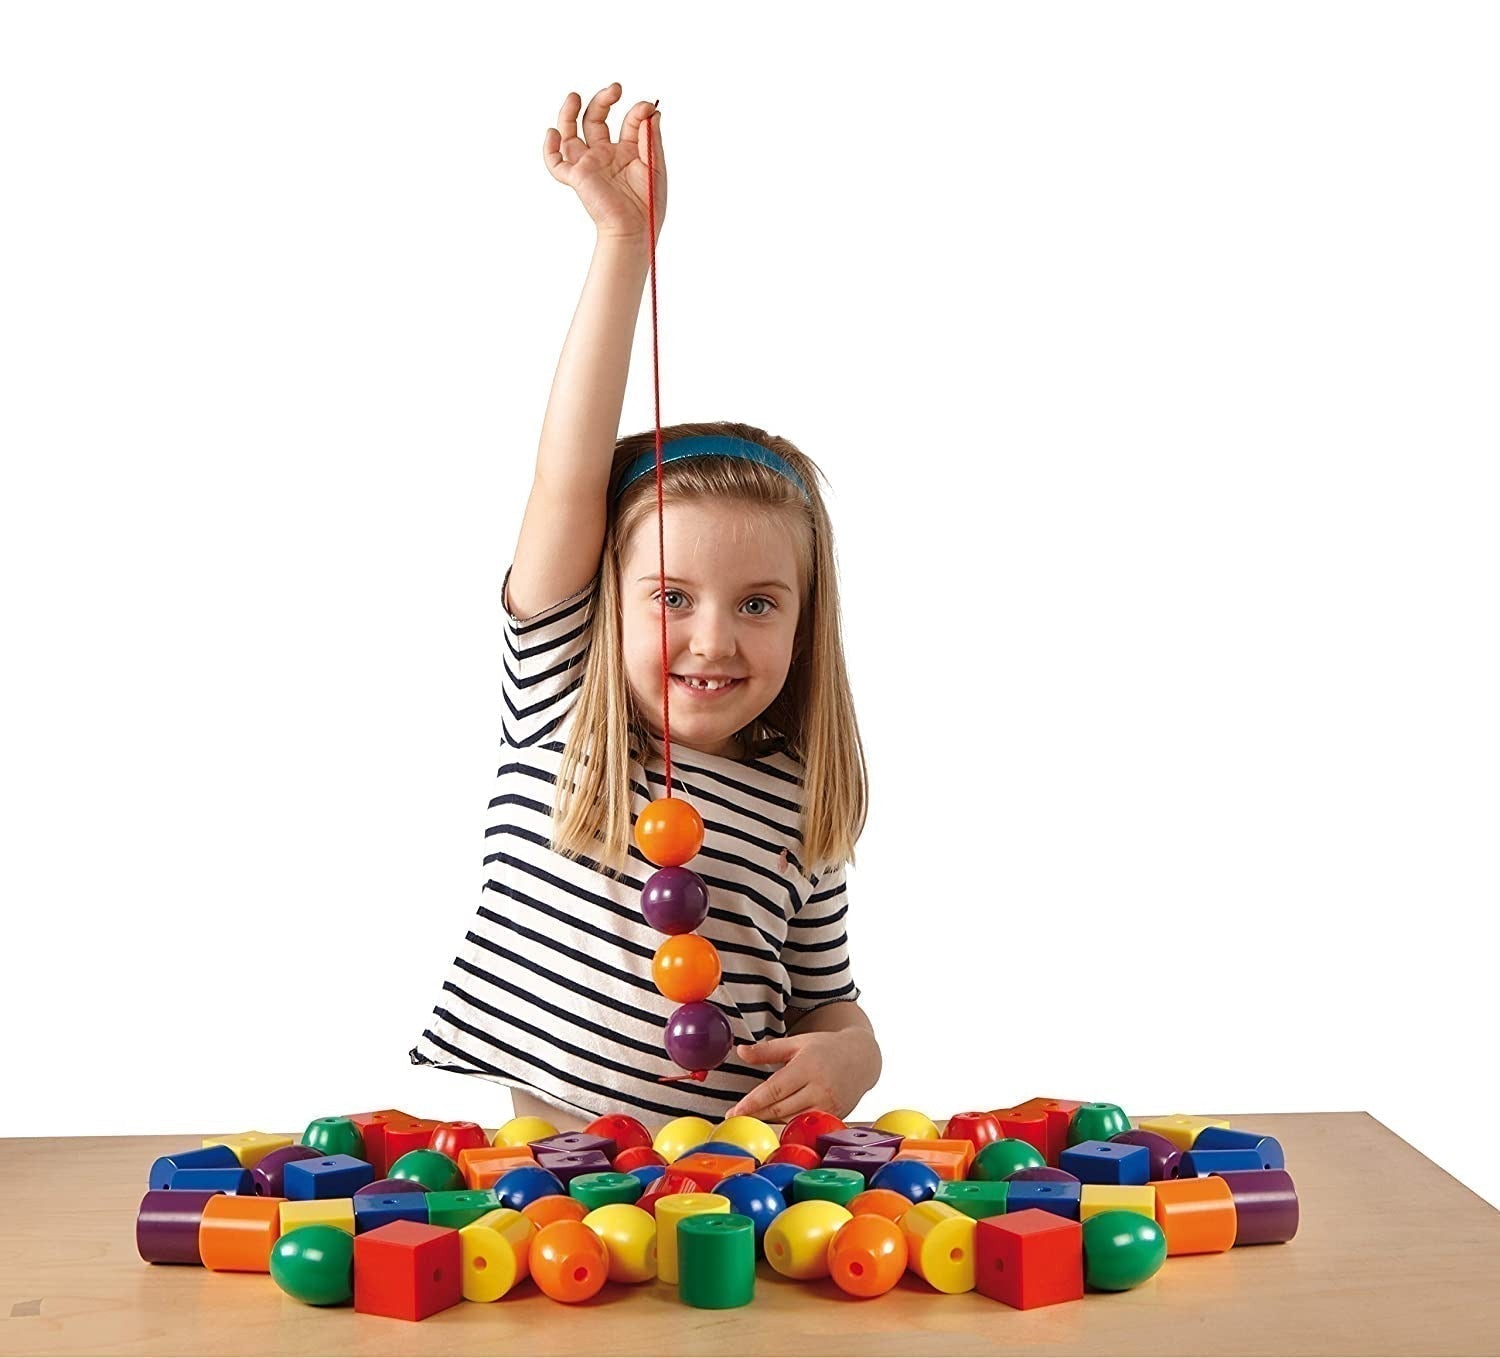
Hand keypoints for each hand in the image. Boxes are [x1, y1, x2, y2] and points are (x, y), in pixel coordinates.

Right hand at [543, 83, 665, 242]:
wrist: (636, 231)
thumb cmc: (648, 205)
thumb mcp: (654, 165)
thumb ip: (651, 138)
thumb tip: (651, 109)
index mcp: (626, 151)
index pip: (627, 122)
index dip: (636, 111)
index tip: (646, 107)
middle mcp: (605, 154)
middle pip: (595, 119)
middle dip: (602, 101)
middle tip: (614, 88)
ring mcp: (589, 164)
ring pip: (570, 133)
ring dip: (569, 113)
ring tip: (574, 96)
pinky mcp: (577, 178)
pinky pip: (556, 163)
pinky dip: (549, 148)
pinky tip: (553, 133)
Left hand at [723, 1029, 880, 1121]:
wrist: (862, 1058)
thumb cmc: (826, 1048)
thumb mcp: (797, 1043)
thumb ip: (767, 1050)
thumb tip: (740, 1051)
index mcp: (808, 1067)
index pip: (775, 1089)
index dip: (753, 1102)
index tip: (734, 1111)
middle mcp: (819, 1089)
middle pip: (781, 1108)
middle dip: (756, 1115)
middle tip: (734, 1120)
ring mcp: (829, 1106)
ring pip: (792, 1120)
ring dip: (770, 1122)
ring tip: (750, 1122)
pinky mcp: (834, 1117)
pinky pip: (806, 1125)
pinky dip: (789, 1126)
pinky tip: (774, 1125)